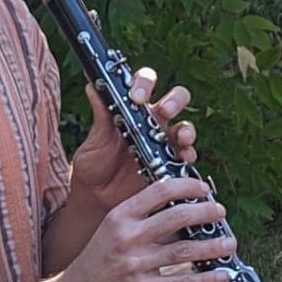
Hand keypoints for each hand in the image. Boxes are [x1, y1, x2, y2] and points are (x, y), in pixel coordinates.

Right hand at [54, 176, 235, 281]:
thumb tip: (182, 212)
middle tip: (221, 212)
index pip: (159, 191)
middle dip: (206, 212)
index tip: (204, 189)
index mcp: (119, 216)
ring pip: (185, 250)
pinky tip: (222, 275)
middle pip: (178, 216)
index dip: (187, 186)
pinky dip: (206, 279)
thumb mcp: (110, 232)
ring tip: (230, 242)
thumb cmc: (94, 265)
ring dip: (213, 246)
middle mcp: (127, 237)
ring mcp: (135, 264)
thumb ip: (141, 221)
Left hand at [69, 66, 197, 210]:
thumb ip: (100, 114)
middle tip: (165, 111)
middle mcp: (153, 122)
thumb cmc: (94, 164)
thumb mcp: (95, 139)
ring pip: (186, 127)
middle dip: (175, 100)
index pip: (145, 83)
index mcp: (133, 109)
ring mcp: (165, 143)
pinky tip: (182, 159)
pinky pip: (187, 157)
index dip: (145, 83)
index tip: (136, 96)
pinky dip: (188, 156)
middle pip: (176, 99)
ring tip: (182, 137)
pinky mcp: (171, 165)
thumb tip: (93, 85)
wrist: (96, 198)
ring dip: (187, 130)